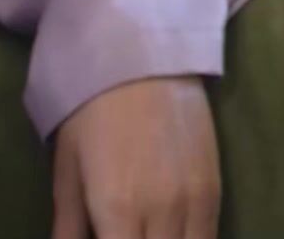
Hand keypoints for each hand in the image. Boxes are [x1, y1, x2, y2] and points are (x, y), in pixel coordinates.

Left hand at [51, 76, 220, 238]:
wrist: (143, 62)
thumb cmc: (91, 116)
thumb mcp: (67, 174)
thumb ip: (68, 227)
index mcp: (117, 212)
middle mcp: (162, 213)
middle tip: (125, 233)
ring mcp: (195, 201)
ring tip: (148, 232)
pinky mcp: (215, 188)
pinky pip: (208, 235)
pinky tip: (172, 235)